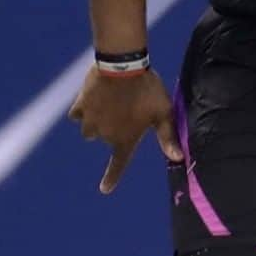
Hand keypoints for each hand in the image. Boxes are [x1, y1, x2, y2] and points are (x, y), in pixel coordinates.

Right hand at [67, 65, 183, 193]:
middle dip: (113, 127)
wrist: (123, 66)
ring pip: (89, 129)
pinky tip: (93, 97)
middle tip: (127, 107)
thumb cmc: (147, 90)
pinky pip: (77, 113)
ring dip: (97, 120)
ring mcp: (89, 121)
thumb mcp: (163, 113)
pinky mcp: (80, 105)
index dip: (112, 177)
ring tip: (111, 102)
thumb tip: (179, 159)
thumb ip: (168, 137)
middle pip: (104, 138)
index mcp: (124, 139)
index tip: (105, 189)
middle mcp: (104, 135)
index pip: (118, 164)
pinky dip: (83, 108)